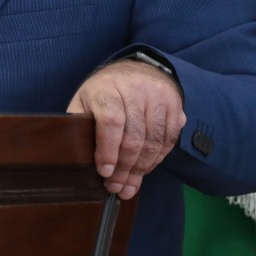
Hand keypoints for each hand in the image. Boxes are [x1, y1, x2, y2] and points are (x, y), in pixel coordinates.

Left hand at [67, 60, 185, 199]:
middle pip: (134, 136)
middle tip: (115, 187)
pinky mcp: (175, 105)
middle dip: (124, 167)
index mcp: (107, 87)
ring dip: (141, 168)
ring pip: (153, 141)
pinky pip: (168, 140)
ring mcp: (158, 96)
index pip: (111, 121)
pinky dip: (157, 159)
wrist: (139, 69)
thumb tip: (80, 161)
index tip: (104, 172)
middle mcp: (136, 89)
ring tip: (128, 184)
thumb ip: (80, 126)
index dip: (108, 150)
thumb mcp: (84, 101)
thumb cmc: (105, 92)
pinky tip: (144, 169)